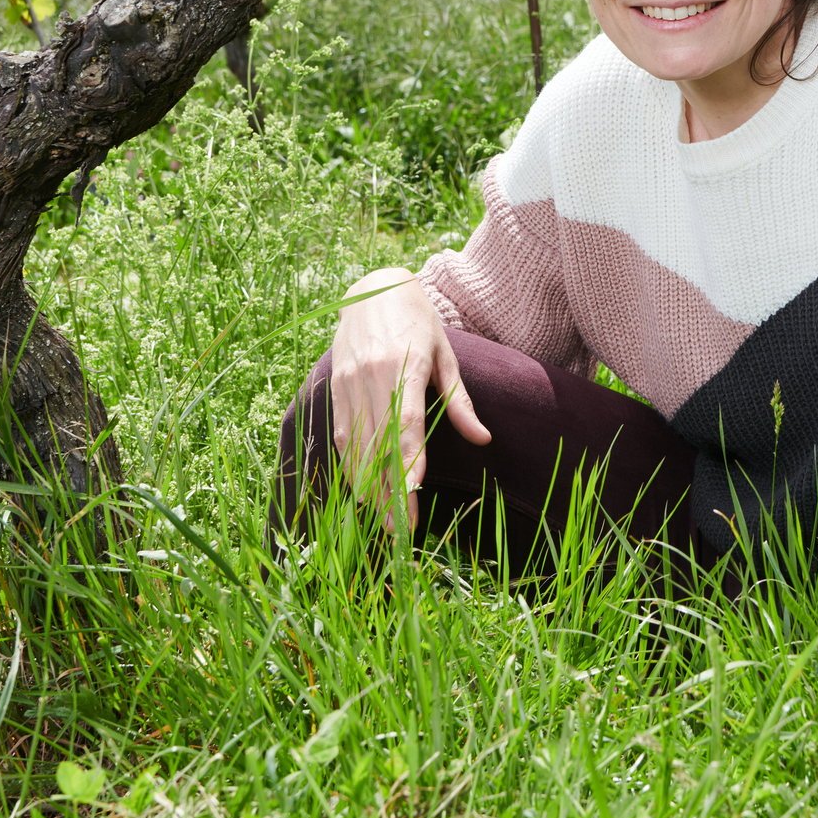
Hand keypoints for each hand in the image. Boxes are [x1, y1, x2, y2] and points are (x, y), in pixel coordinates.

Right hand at [321, 268, 490, 529]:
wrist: (374, 288)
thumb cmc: (419, 322)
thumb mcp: (447, 354)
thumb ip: (460, 400)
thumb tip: (483, 438)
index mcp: (404, 364)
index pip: (405, 422)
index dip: (408, 462)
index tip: (415, 496)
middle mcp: (371, 375)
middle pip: (378, 443)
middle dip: (389, 489)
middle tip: (402, 529)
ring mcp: (348, 381)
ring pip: (355, 444)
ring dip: (368, 485)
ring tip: (384, 520)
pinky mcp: (334, 386)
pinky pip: (341, 433)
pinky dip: (351, 464)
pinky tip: (363, 490)